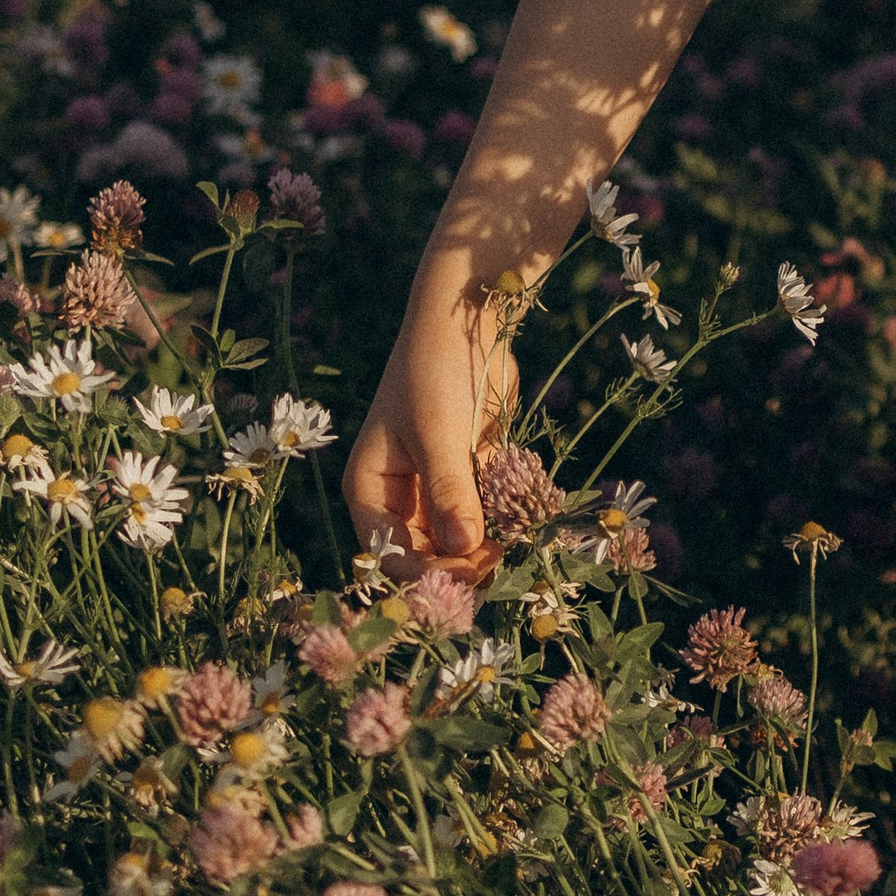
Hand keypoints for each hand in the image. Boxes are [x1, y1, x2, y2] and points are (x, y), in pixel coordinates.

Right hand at [342, 263, 517, 575]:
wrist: (465, 322)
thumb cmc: (434, 371)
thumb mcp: (438, 432)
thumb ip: (450, 492)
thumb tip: (465, 550)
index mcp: (370, 489)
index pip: (390, 554)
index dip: (428, 573)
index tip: (473, 572)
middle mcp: (397, 498)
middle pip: (425, 555)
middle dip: (460, 566)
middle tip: (503, 565)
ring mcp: (434, 490)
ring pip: (457, 542)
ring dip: (486, 548)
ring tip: (518, 544)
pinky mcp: (468, 479)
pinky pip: (484, 517)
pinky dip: (502, 524)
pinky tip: (525, 522)